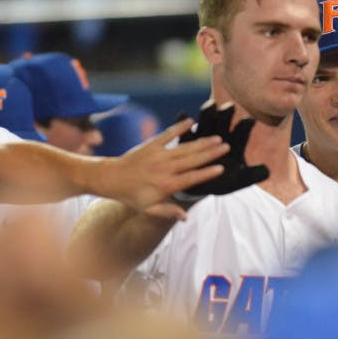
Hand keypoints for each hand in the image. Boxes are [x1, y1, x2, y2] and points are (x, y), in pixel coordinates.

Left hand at [93, 118, 228, 217]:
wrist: (111, 178)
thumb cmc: (131, 195)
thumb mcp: (148, 209)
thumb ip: (168, 211)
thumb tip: (186, 217)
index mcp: (166, 185)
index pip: (191, 178)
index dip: (207, 173)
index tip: (221, 168)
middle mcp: (165, 169)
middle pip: (192, 160)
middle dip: (210, 153)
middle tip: (226, 147)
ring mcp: (159, 155)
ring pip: (185, 148)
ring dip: (201, 142)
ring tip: (216, 137)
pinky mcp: (151, 144)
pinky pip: (168, 134)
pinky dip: (179, 127)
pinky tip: (191, 121)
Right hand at [173, 101, 268, 203]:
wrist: (202, 184)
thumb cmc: (223, 180)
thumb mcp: (239, 180)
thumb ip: (252, 175)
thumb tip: (268, 171)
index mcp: (234, 142)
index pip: (242, 131)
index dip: (245, 126)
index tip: (249, 120)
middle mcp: (219, 135)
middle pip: (224, 121)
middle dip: (226, 114)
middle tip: (230, 106)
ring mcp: (203, 135)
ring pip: (206, 122)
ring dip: (208, 113)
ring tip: (210, 105)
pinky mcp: (187, 140)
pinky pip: (185, 131)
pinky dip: (183, 123)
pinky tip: (182, 114)